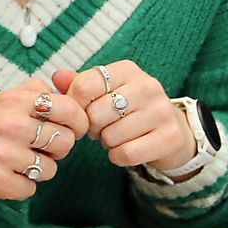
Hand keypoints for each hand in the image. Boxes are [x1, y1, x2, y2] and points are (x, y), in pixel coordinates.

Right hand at [0, 80, 89, 218]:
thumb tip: (62, 89)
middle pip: (65, 141)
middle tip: (39, 148)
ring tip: (17, 163)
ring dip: (38, 169)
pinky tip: (5, 177)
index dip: (78, 120)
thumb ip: (28, 93)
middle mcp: (8, 125)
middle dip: (58, 148)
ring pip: (50, 169)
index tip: (74, 128)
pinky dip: (20, 186)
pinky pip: (30, 189)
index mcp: (11, 101)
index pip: (66, 107)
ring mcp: (2, 155)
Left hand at [53, 62, 195, 171]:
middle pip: (95, 114)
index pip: (84, 86)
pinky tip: (126, 148)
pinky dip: (118, 157)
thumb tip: (56, 77)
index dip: (75, 106)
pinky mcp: (170, 137)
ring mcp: (162, 111)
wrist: (170, 130)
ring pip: (110, 136)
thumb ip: (79, 84)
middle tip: (103, 126)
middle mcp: (147, 86)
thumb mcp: (105, 91)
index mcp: (127, 70)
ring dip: (107, 142)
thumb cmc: (128, 109)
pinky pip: (126, 154)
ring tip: (117, 135)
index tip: (81, 112)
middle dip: (93, 127)